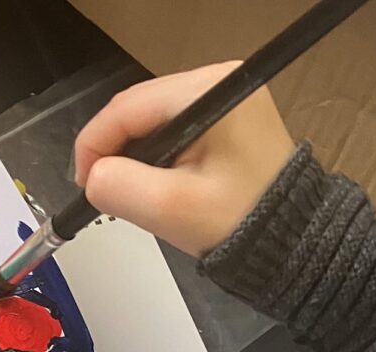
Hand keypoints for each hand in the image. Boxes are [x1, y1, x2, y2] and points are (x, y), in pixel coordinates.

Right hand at [75, 63, 294, 256]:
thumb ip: (122, 188)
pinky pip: (173, 133)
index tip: (83, 185)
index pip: (127, 107)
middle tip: (103, 195)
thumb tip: (93, 178)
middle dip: (113, 153)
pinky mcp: (225, 122)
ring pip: (152, 124)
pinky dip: (155, 160)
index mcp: (210, 93)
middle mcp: (219, 84)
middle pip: (138, 112)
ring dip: (133, 159)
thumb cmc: (242, 224)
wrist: (292, 243)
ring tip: (132, 196)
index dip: (94, 145)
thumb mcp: (172, 209)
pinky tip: (157, 187)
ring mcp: (224, 102)